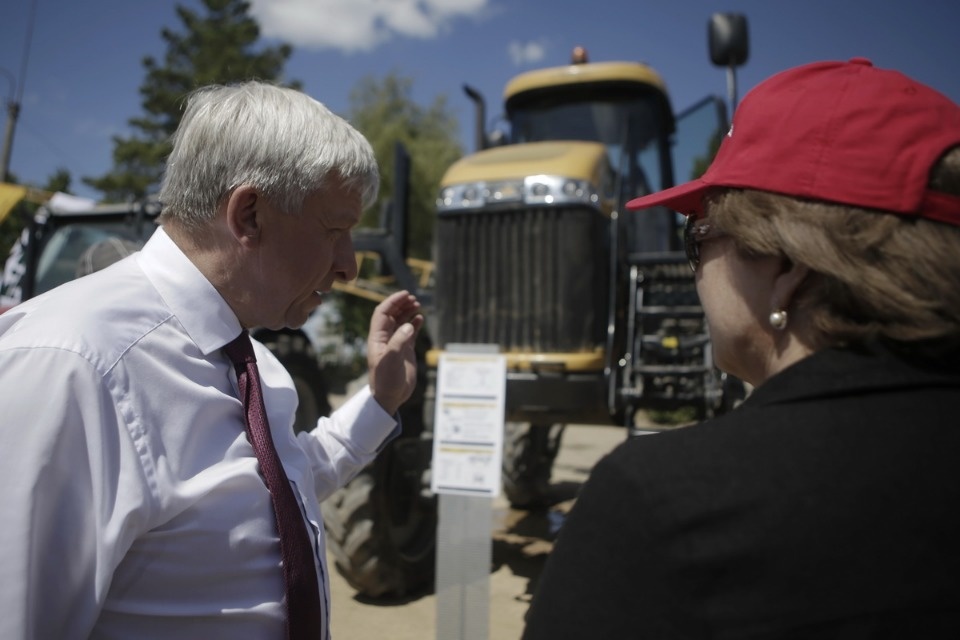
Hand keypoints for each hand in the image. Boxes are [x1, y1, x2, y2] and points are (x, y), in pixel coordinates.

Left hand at [367, 290, 423, 414]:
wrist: (389, 396)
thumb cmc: (385, 380)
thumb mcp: (391, 360)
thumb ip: (399, 341)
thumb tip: (409, 325)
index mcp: (377, 338)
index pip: (383, 313)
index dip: (392, 302)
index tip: (405, 294)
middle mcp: (385, 338)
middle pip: (392, 315)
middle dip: (401, 304)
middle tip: (414, 298)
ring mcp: (396, 343)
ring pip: (401, 322)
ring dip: (408, 312)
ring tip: (418, 305)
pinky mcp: (405, 350)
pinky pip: (410, 332)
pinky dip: (415, 324)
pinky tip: (421, 318)